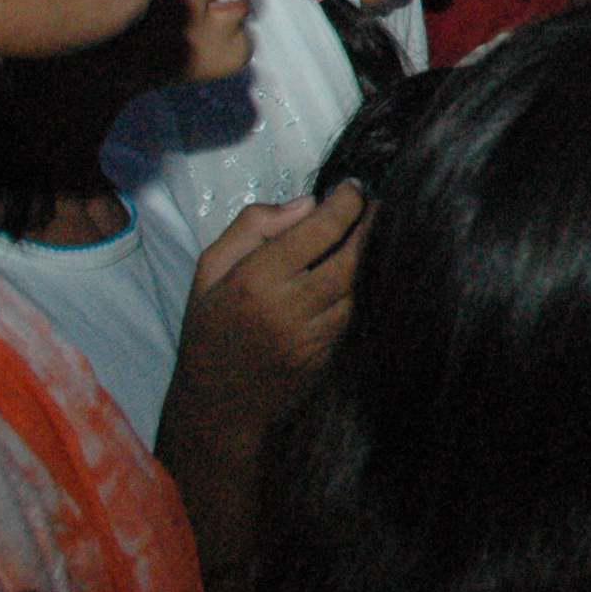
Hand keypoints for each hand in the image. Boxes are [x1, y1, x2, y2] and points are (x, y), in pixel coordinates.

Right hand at [163, 184, 366, 453]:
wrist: (218, 404)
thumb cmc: (210, 328)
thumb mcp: (210, 270)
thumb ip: (252, 228)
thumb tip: (307, 203)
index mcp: (256, 279)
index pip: (319, 231)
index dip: (346, 203)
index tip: (356, 187)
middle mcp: (289, 306)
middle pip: (352, 258)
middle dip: (372, 226)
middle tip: (380, 205)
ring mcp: (313, 335)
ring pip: (358, 286)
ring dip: (371, 258)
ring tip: (377, 233)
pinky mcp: (329, 355)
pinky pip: (354, 312)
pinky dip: (361, 289)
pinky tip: (364, 272)